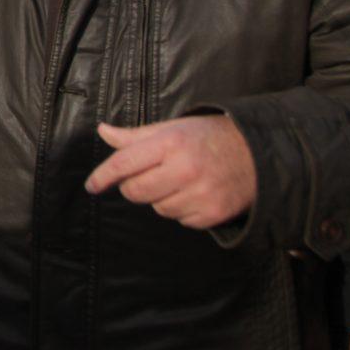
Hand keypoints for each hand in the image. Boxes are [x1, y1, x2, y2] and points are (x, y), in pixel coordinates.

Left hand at [84, 116, 256, 229]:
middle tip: (150, 175)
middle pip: (135, 191)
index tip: (92, 186)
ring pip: (157, 208)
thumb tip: (103, 132)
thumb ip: (135, 136)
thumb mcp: (172, 129)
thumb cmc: (207, 137)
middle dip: (134, 186)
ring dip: (160, 198)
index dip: (103, 177)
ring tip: (179, 181)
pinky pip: (180, 220)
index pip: (124, 164)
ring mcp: (200, 194)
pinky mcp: (213, 213)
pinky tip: (194, 193)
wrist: (257, 152)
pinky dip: (181, 209)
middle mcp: (185, 169)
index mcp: (170, 143)